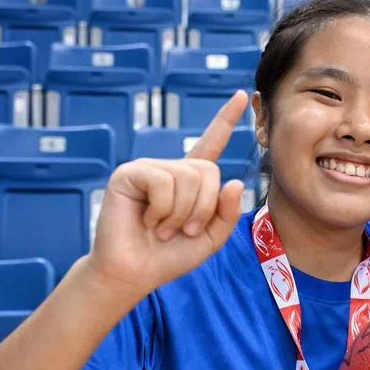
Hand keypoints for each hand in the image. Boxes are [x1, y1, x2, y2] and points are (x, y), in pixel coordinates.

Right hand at [85, 92, 248, 299]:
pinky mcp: (128, 174)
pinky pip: (163, 182)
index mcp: (190, 182)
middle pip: (208, 172)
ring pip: (188, 177)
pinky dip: (162, 209)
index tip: (241, 96)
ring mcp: (148, 169)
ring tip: (163, 229)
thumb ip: (227, 213)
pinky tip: (147, 221)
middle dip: (202, 208)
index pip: (211, 144)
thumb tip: (234, 182)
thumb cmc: (168, 257)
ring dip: (181, 213)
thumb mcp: (209, 238)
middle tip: (182, 230)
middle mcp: (170, 170)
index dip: (225, 120)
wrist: (134, 273)